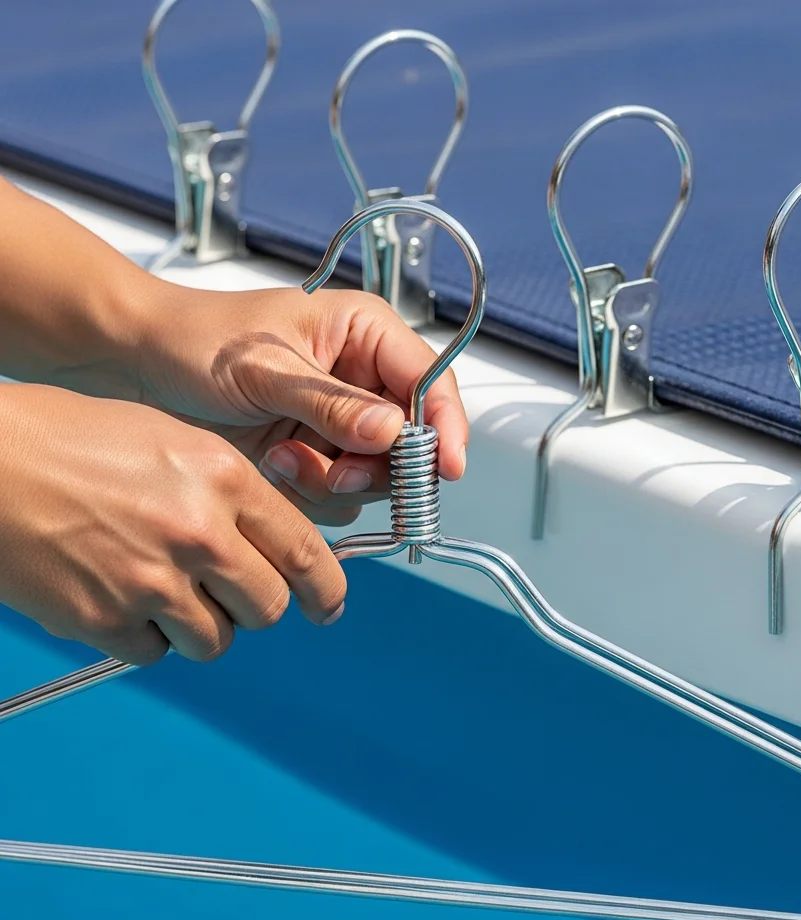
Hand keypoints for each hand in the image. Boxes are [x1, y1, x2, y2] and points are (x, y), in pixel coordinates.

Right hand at [0, 384, 347, 663]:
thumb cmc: (74, 438)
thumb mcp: (175, 442)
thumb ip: (232, 497)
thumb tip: (273, 547)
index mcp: (225, 479)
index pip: (306, 553)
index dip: (326, 589)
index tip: (328, 605)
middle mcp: (199, 532)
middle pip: (266, 608)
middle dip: (252, 605)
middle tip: (225, 591)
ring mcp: (151, 580)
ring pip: (214, 640)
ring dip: (198, 624)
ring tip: (160, 586)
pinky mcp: (102, 619)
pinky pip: (153, 653)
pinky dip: (144, 636)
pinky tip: (118, 595)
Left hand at [133, 283, 469, 525]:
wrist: (144, 368)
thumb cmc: (200, 342)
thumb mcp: (268, 370)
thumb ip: (332, 404)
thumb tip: (394, 432)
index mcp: (366, 334)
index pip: (431, 382)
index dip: (446, 427)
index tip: (445, 468)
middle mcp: (365, 379)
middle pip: (414, 441)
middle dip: (375, 466)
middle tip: (335, 472)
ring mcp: (345, 422)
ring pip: (379, 475)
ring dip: (334, 479)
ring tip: (283, 458)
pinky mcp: (322, 455)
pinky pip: (344, 494)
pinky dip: (313, 491)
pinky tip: (276, 465)